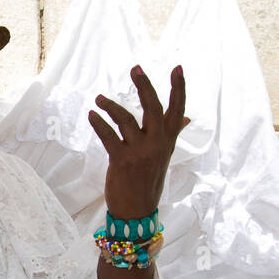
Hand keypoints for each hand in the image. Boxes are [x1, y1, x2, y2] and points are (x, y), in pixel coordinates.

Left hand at [88, 64, 187, 218]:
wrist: (137, 210)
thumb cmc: (149, 180)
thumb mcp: (164, 156)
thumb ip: (172, 134)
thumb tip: (186, 119)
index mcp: (168, 141)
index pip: (178, 110)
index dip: (179, 89)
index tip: (177, 68)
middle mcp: (157, 143)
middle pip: (153, 108)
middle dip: (144, 86)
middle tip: (135, 68)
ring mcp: (140, 152)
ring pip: (126, 119)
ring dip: (111, 106)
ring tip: (99, 99)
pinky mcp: (122, 160)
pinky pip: (108, 136)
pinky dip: (99, 123)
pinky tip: (92, 115)